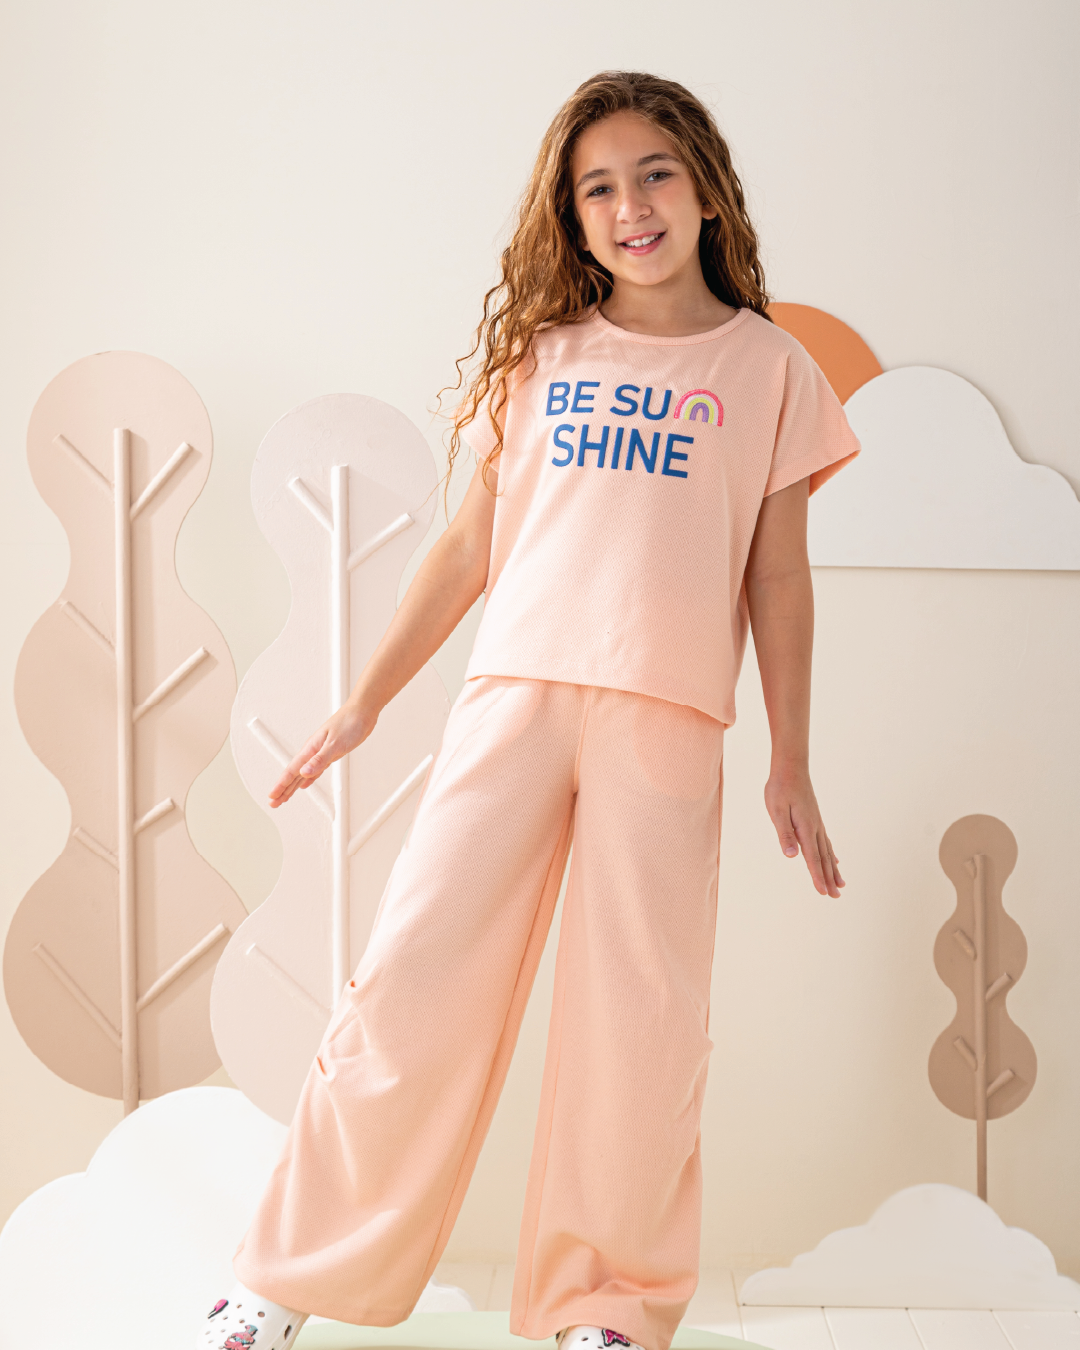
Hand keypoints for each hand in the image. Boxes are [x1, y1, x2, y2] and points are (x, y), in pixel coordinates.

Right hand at [268, 699, 376, 806]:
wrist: (362, 712)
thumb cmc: (350, 723)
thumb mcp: (335, 744)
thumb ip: (320, 759)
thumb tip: (304, 773)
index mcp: (311, 748)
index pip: (292, 770)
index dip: (281, 785)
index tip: (272, 797)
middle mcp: (313, 751)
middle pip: (293, 774)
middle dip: (282, 789)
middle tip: (273, 803)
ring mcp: (320, 752)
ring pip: (302, 774)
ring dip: (292, 786)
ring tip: (284, 797)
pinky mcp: (330, 754)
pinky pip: (314, 770)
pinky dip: (308, 779)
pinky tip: (305, 784)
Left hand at [764, 764, 844, 897]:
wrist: (791, 766)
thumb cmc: (780, 788)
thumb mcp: (776, 811)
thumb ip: (785, 834)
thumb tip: (792, 856)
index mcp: (805, 828)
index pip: (812, 858)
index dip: (817, 877)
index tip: (823, 893)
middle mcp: (815, 828)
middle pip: (823, 859)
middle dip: (829, 879)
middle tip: (836, 897)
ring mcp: (817, 824)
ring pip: (827, 852)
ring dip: (833, 870)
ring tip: (840, 885)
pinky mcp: (815, 819)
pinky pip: (826, 842)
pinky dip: (831, 854)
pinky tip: (835, 860)